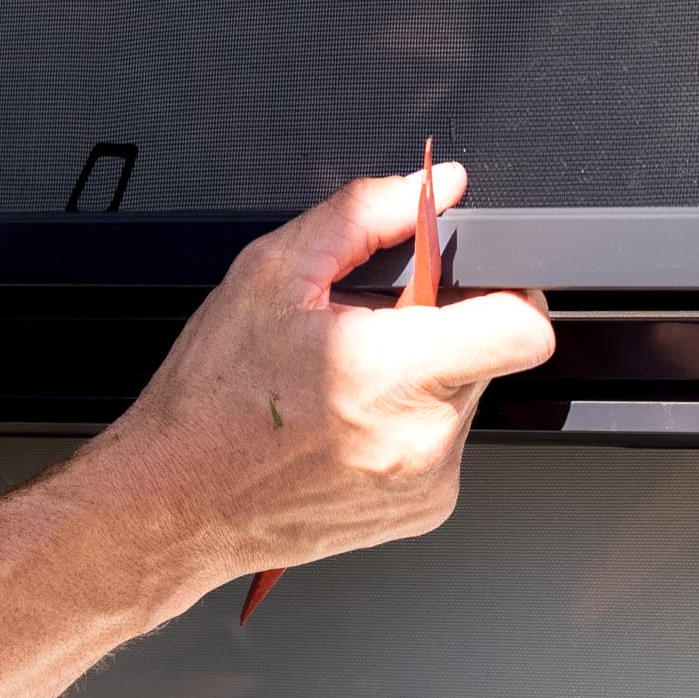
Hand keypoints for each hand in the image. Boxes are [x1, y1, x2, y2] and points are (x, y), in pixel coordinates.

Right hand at [96, 162, 551, 603]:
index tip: (474, 283)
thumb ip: (363, 214)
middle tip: (371, 328)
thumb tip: (430, 187)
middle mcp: (422, 437)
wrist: (176, 502)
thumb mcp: (270, 274)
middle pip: (488, 353)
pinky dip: (409, 422)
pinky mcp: (425, 510)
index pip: (522, 328)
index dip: (510, 290)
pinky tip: (348, 421)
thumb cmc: (211, 401)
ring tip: (347, 380)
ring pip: (465, 396)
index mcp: (391, 374)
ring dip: (422, 376)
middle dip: (442, 327)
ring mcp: (428, 481)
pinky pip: (444, 443)